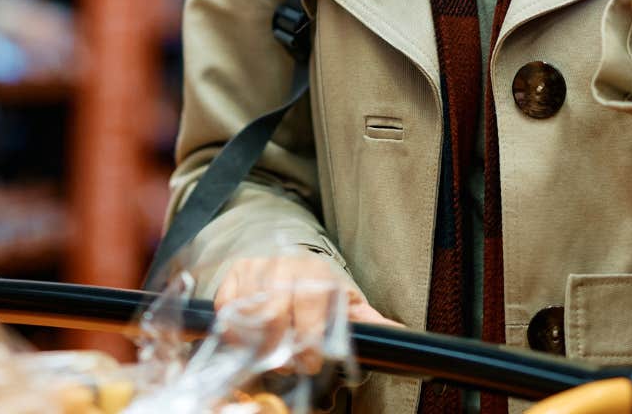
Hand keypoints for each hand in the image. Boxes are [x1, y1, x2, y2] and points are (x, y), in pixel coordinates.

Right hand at [215, 255, 399, 371]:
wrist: (291, 264)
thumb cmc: (321, 293)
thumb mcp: (347, 304)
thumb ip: (371, 322)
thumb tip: (404, 336)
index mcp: (318, 274)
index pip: (309, 307)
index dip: (307, 342)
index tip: (310, 363)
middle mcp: (286, 266)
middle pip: (275, 313)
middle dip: (281, 349)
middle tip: (288, 365)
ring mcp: (258, 267)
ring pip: (249, 313)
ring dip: (257, 344)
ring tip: (270, 355)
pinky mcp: (235, 273)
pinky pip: (227, 307)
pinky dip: (234, 330)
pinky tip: (247, 340)